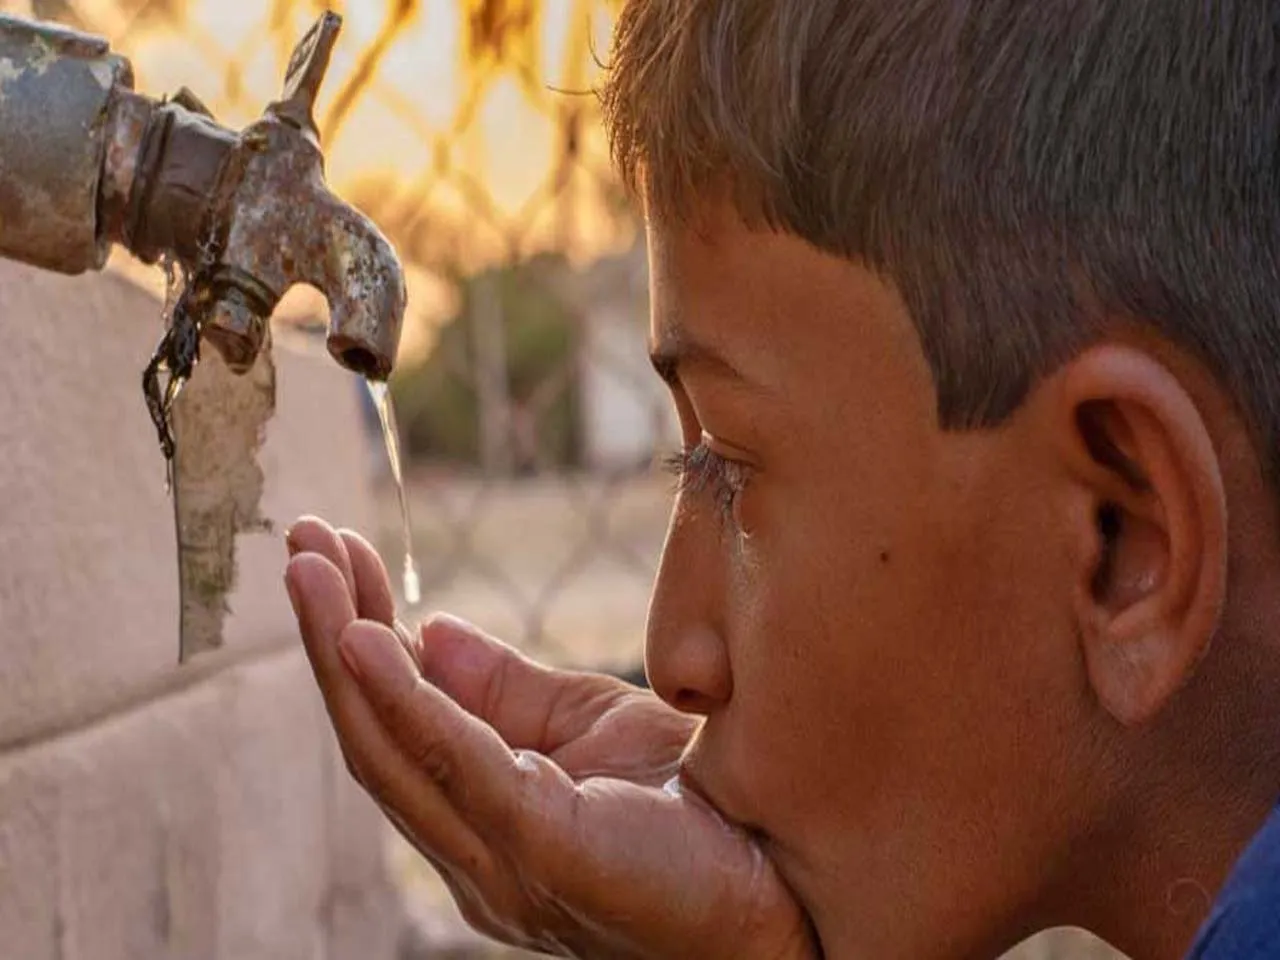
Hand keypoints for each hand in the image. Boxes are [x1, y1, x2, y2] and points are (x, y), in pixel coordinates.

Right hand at [284, 516, 816, 958]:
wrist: (794, 885)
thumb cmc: (697, 812)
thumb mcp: (588, 724)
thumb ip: (503, 689)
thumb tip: (429, 630)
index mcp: (483, 814)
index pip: (397, 719)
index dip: (354, 636)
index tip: (330, 557)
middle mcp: (473, 849)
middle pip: (376, 734)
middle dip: (331, 634)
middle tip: (300, 544)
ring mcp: (503, 862)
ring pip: (395, 750)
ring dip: (344, 654)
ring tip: (313, 570)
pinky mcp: (548, 855)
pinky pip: (461, 768)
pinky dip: (408, 703)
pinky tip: (368, 641)